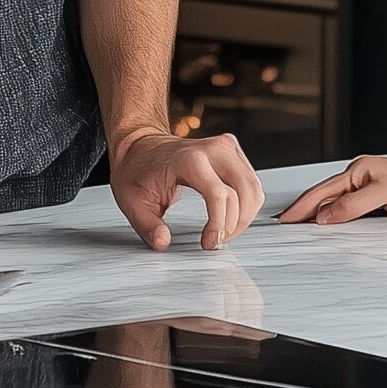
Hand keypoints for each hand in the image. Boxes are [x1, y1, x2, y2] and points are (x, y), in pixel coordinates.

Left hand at [111, 130, 263, 250]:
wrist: (141, 143)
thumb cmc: (137, 169)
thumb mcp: (132, 202)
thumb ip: (148, 227)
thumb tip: (163, 243)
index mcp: (189, 160)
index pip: (219, 195)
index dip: (220, 224)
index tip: (209, 243)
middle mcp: (214, 149)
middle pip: (245, 192)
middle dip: (236, 224)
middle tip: (217, 240)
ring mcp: (226, 146)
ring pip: (254, 188)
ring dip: (244, 216)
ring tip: (223, 231)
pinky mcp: (232, 150)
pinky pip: (251, 182)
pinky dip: (246, 204)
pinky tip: (229, 216)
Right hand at [277, 153, 386, 225]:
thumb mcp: (386, 194)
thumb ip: (354, 205)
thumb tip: (325, 216)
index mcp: (357, 171)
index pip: (321, 192)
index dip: (301, 207)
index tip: (284, 220)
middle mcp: (359, 176)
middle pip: (323, 195)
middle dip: (302, 209)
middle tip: (283, 224)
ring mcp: (366, 185)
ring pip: (333, 201)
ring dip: (316, 213)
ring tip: (299, 225)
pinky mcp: (375, 196)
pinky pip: (346, 206)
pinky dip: (333, 214)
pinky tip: (328, 223)